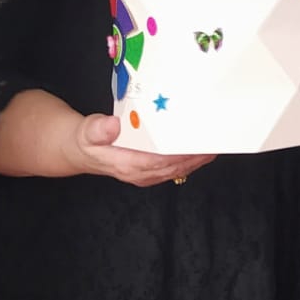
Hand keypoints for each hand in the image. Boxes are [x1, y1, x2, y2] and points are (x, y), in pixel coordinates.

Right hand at [68, 113, 215, 187]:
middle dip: (196, 154)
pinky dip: (191, 159)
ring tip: (217, 142)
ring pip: (178, 168)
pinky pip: (176, 167)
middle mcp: (140, 173)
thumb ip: (98, 129)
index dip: (179, 152)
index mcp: (127, 164)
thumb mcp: (87, 131)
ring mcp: (148, 175)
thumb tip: (112, 125)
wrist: (82, 152)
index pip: (159, 160)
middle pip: (174, 165)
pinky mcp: (152, 171)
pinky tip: (204, 149)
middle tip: (216, 138)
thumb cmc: (87, 140)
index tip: (196, 141)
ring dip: (198, 157)